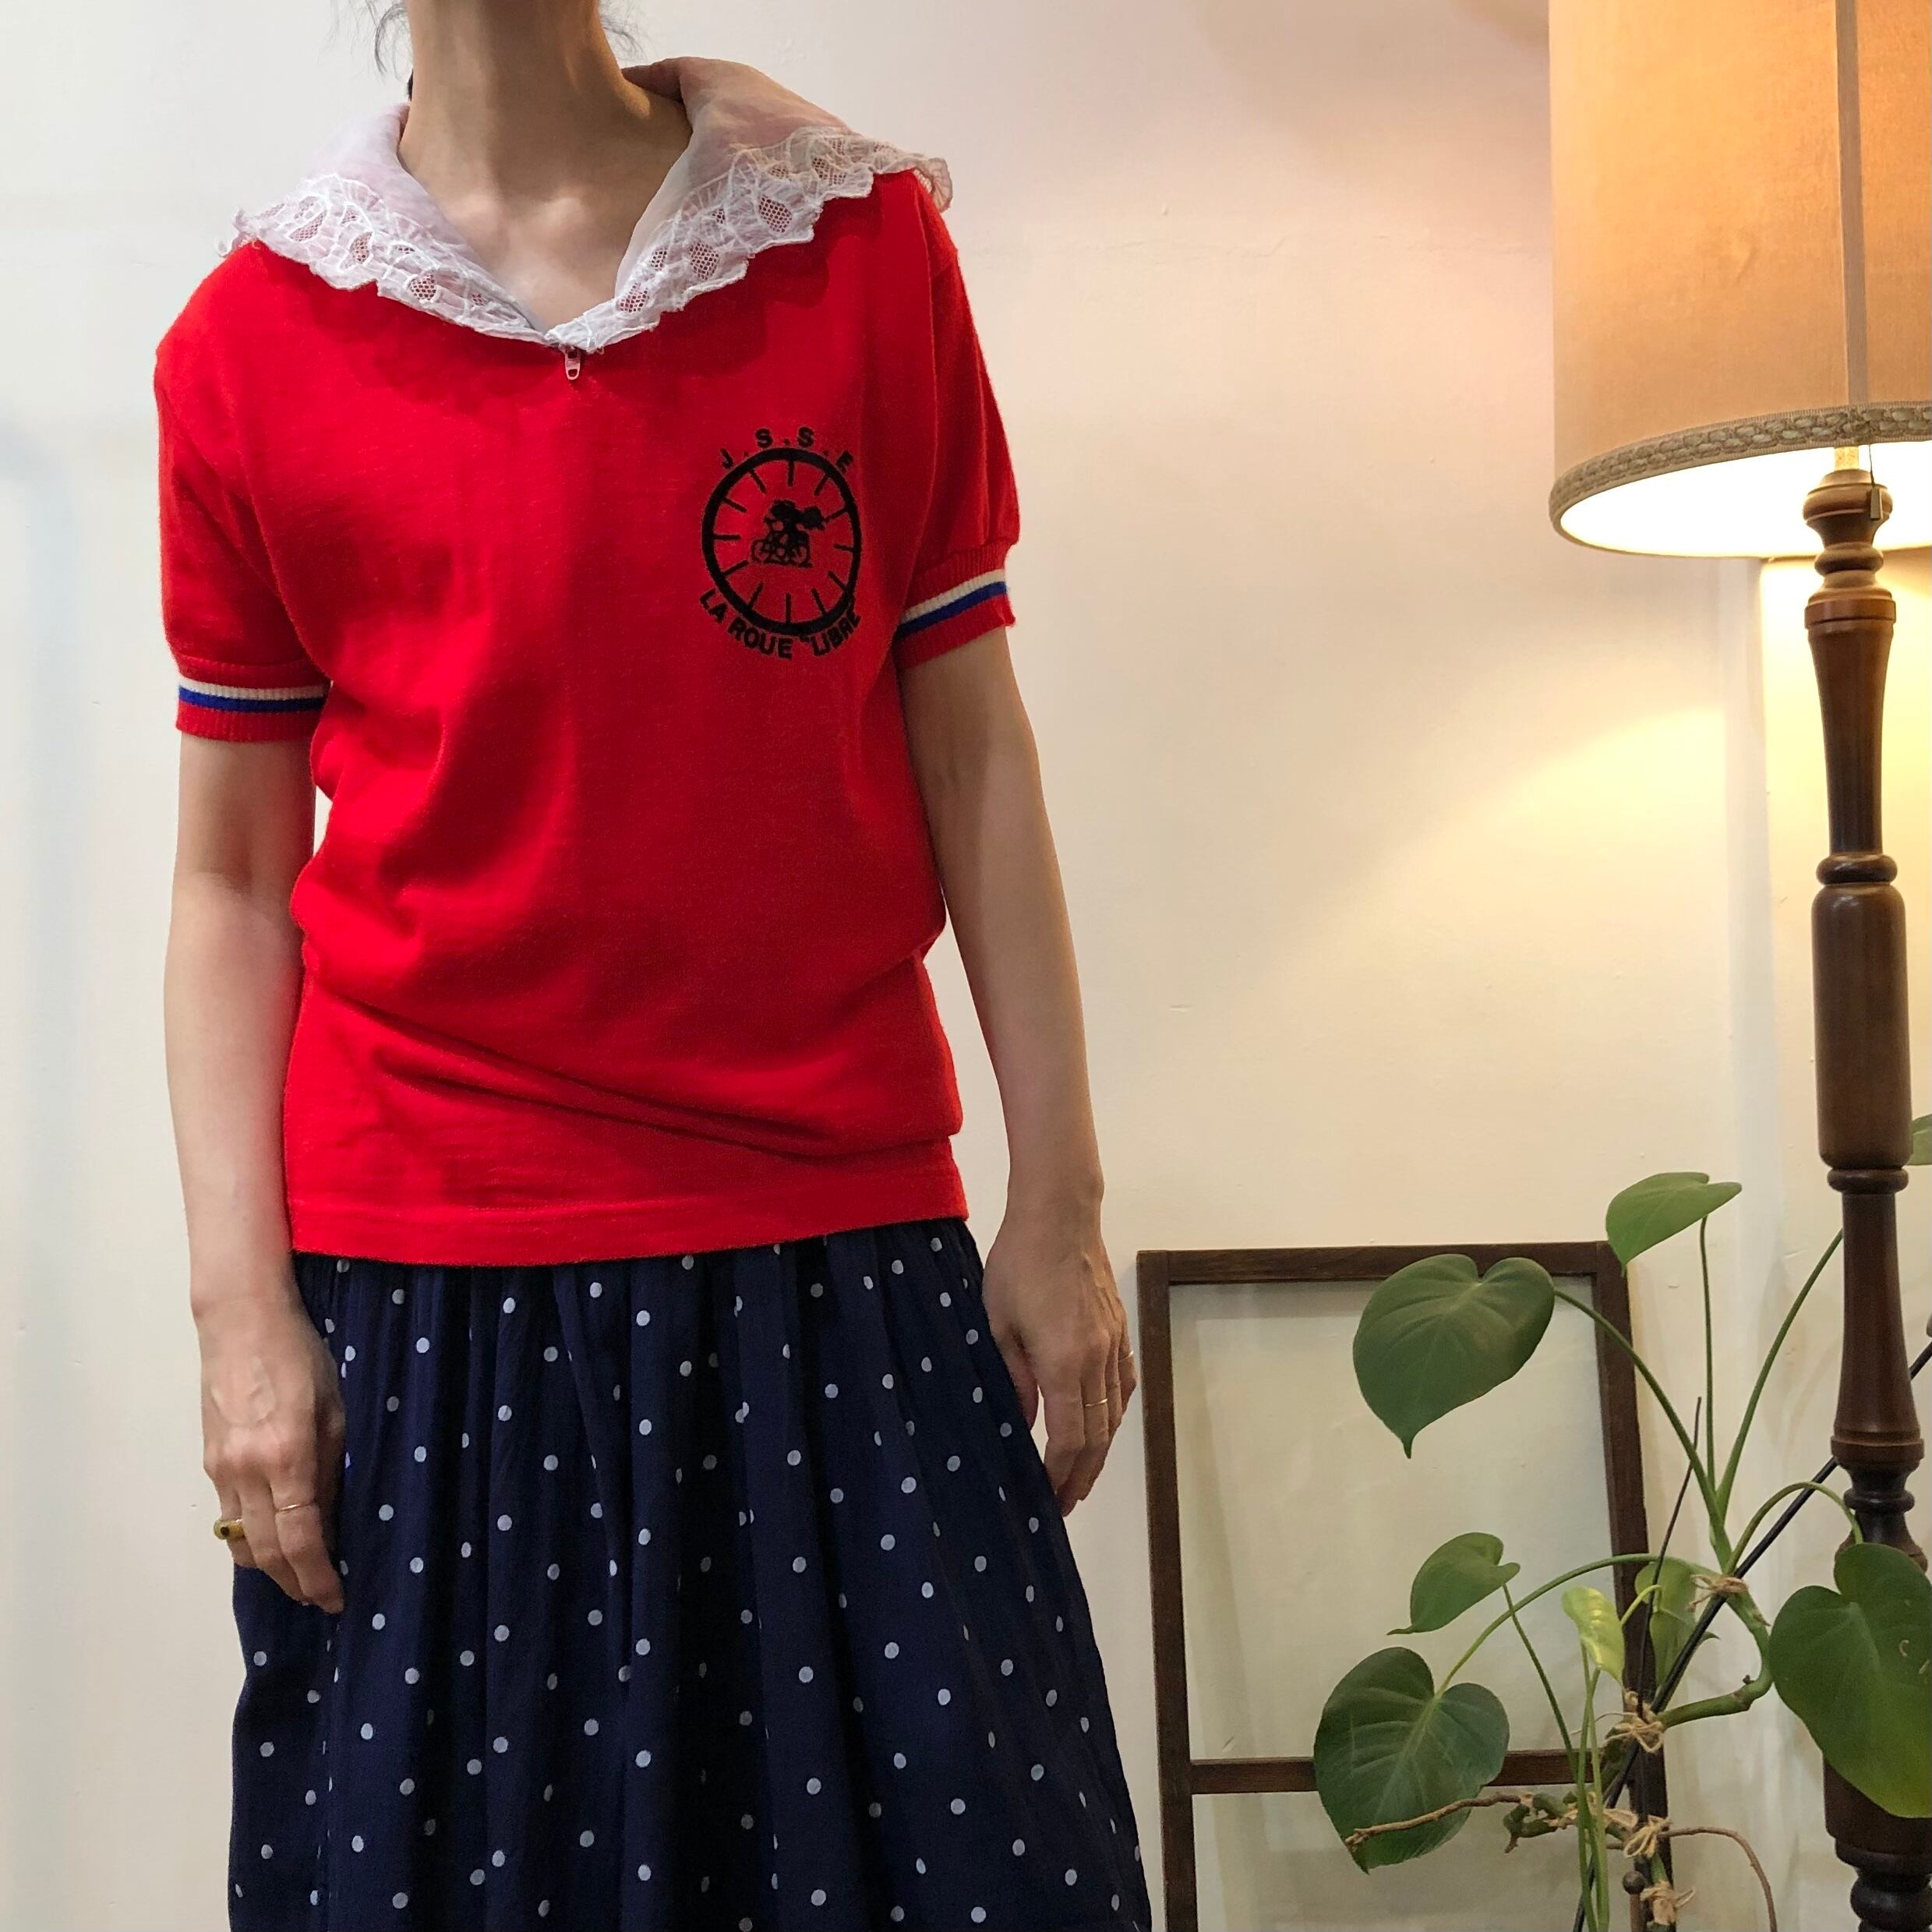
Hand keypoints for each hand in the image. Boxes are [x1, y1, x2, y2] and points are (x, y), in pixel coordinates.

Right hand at [197, 1273, 344, 1611]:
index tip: (335, 1598)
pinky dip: (250, 1538)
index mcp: (287, 1457)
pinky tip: (271, 1539)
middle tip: (320, 1597)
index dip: (318, 1577)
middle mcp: (247, 1472)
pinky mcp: (210, 1461)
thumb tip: (331, 1518)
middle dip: (294, 1583)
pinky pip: (228, 1516)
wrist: (241, 1322)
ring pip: (241, 1541)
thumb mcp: (334, 1409)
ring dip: (269, 1568)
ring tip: (299, 1577)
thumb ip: (331, 1467)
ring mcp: (222, 1469)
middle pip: (266, 1552)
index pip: (300, 1539)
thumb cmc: (301, 1355)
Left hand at [981, 1207, 1136, 1515]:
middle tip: (1064, 1504)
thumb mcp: (997, 1322)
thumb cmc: (1017, 1263)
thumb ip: (1012, 1379)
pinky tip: (1105, 1426)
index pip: (1069, 1438)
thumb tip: (1022, 1426)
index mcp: (1064, 1363)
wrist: (1060, 1213)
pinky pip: (1124, 1385)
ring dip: (1100, 1452)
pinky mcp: (1120, 1329)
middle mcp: (1097, 1360)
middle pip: (1098, 1436)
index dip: (1058, 1475)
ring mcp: (1114, 1344)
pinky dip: (1116, 1415)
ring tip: (1082, 1477)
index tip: (1045, 1498)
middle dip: (1081, 1476)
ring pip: (1115, 1414)